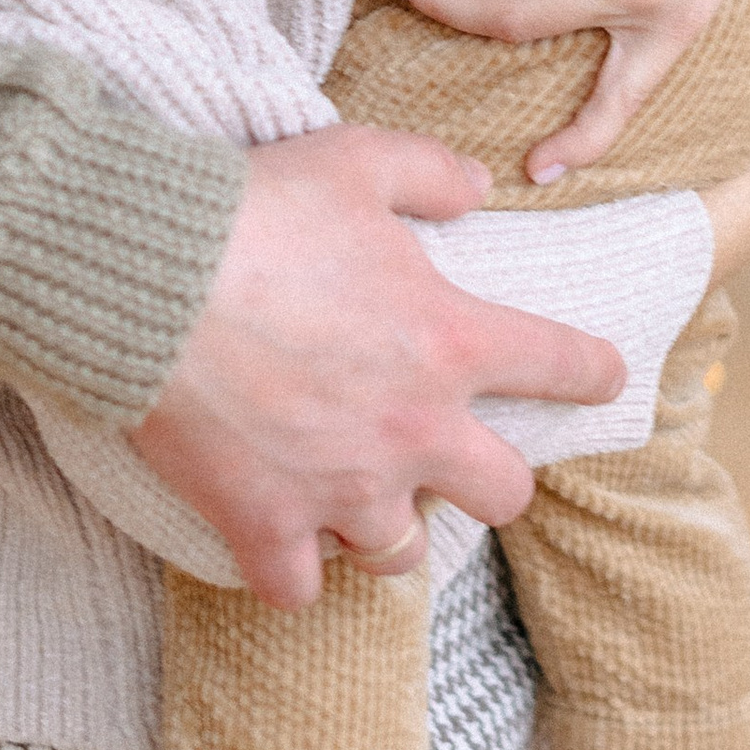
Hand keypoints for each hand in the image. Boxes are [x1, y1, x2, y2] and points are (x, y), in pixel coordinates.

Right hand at [133, 124, 624, 606]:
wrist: (149, 278)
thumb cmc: (256, 213)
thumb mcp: (356, 159)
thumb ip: (430, 172)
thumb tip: (480, 185)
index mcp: (451, 343)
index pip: (562, 366)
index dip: (592, 372)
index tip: (600, 378)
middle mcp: (414, 431)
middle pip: (504, 495)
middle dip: (487, 477)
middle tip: (450, 453)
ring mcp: (342, 489)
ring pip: (402, 555)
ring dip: (386, 528)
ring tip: (359, 498)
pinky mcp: (266, 525)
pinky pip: (297, 589)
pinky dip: (290, 571)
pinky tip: (280, 540)